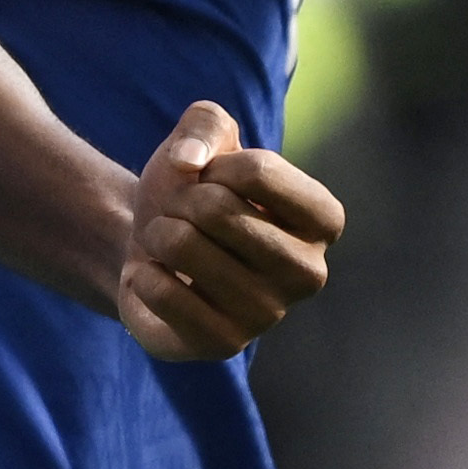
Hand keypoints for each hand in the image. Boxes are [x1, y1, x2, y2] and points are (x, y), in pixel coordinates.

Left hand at [117, 101, 342, 360]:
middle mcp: (309, 273)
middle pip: (217, 210)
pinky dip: (144, 275)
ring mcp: (269, 315)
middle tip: (184, 214)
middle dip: (182, 199)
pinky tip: (160, 280)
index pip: (260, 171)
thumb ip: (204, 123)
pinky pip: (162, 291)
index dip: (217, 164)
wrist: (150, 244)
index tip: (213, 177)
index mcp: (323, 220)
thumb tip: (189, 163)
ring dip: (160, 233)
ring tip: (171, 244)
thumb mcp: (203, 136)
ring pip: (184, 246)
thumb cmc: (192, 188)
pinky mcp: (224, 345)